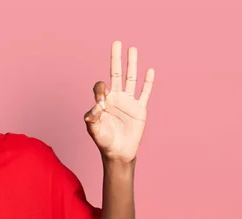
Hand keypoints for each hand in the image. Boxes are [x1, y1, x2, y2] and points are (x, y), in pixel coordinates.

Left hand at [84, 41, 154, 161]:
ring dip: (131, 64)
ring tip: (132, 49)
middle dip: (115, 58)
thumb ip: (92, 117)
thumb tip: (99, 104)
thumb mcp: (93, 129)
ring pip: (131, 79)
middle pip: (116, 73)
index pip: (101, 85)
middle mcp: (116, 98)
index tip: (102, 105)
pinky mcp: (140, 109)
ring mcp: (129, 102)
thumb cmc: (103, 141)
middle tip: (116, 42)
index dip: (100, 91)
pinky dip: (148, 82)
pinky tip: (149, 70)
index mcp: (103, 101)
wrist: (118, 153)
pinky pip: (144, 93)